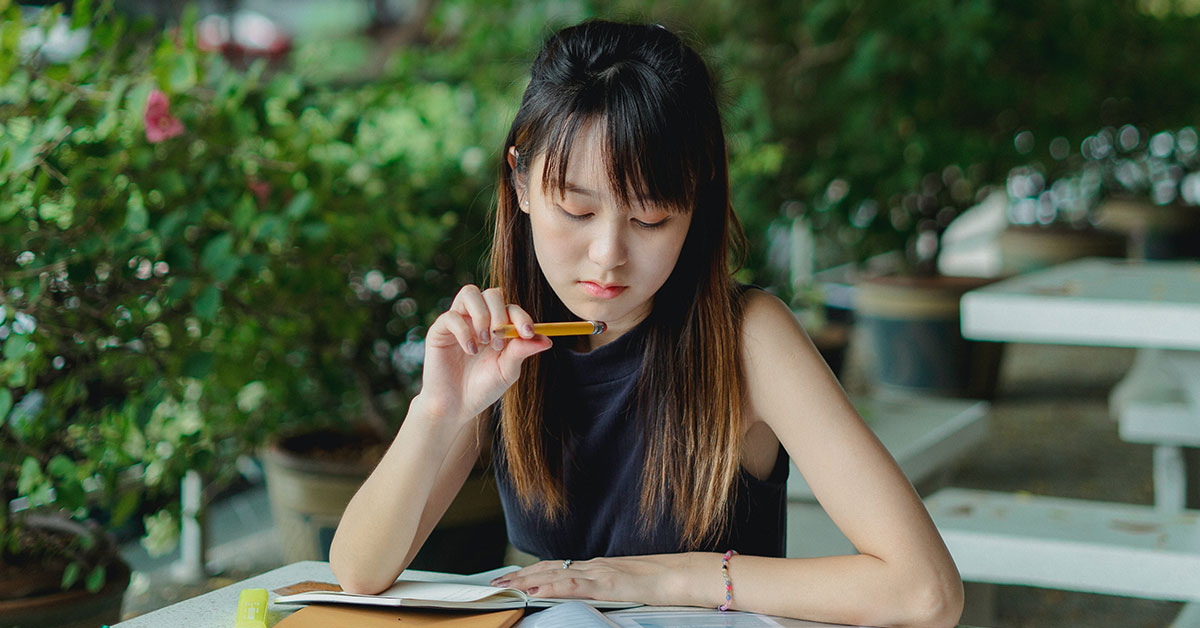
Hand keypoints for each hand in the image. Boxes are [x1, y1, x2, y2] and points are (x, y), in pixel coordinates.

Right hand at [415, 285, 551, 424]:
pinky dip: (464, 331)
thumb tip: (547, 340)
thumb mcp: (507, 371)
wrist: (456, 407)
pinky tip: (470, 350)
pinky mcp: (440, 330)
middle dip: (500, 314)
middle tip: (499, 341)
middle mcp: (478, 319)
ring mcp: (459, 322)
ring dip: (482, 315)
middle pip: (492, 293)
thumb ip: (522, 352)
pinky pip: (451, 316)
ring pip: (469, 293)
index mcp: (498, 327)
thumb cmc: (483, 388)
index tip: (527, 333)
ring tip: (484, 341)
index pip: (511, 308)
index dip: (521, 317)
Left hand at [488, 554, 702, 606]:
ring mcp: (601, 573)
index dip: (532, 571)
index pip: (558, 567)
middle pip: (549, 568)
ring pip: (556, 575)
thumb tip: (596, 596)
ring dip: (527, 580)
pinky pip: (575, 586)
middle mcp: (595, 566)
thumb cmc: (663, 582)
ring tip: (504, 586)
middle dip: (520, 575)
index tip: (511, 577)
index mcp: (598, 567)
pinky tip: (536, 593)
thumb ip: (610, 588)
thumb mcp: (629, 586)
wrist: (685, 574)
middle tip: (494, 582)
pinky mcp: (609, 584)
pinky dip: (552, 588)